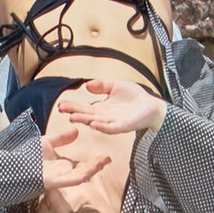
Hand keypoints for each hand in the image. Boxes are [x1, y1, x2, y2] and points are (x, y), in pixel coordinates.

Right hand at [43, 79, 164, 143]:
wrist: (152, 106)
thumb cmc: (134, 97)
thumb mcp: (115, 86)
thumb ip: (102, 85)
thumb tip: (87, 85)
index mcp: (102, 108)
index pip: (84, 107)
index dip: (73, 106)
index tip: (61, 104)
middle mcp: (105, 116)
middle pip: (87, 114)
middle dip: (74, 112)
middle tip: (62, 109)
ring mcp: (113, 122)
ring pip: (96, 121)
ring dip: (85, 120)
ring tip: (73, 117)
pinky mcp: (123, 126)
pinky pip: (111, 128)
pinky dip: (102, 126)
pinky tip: (93, 124)